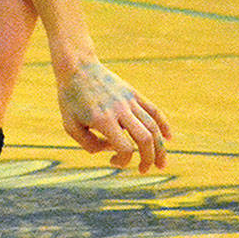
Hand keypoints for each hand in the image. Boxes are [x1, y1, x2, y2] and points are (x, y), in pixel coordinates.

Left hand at [57, 60, 171, 171]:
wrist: (77, 67)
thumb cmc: (71, 99)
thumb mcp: (70, 125)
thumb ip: (89, 144)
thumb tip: (112, 151)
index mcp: (103, 119)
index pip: (124, 148)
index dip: (123, 161)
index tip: (112, 161)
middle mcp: (119, 110)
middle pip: (145, 139)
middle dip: (148, 158)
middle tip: (144, 170)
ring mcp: (129, 100)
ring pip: (153, 126)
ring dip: (160, 148)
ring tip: (161, 164)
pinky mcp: (133, 93)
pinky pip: (154, 110)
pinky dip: (163, 125)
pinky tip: (168, 138)